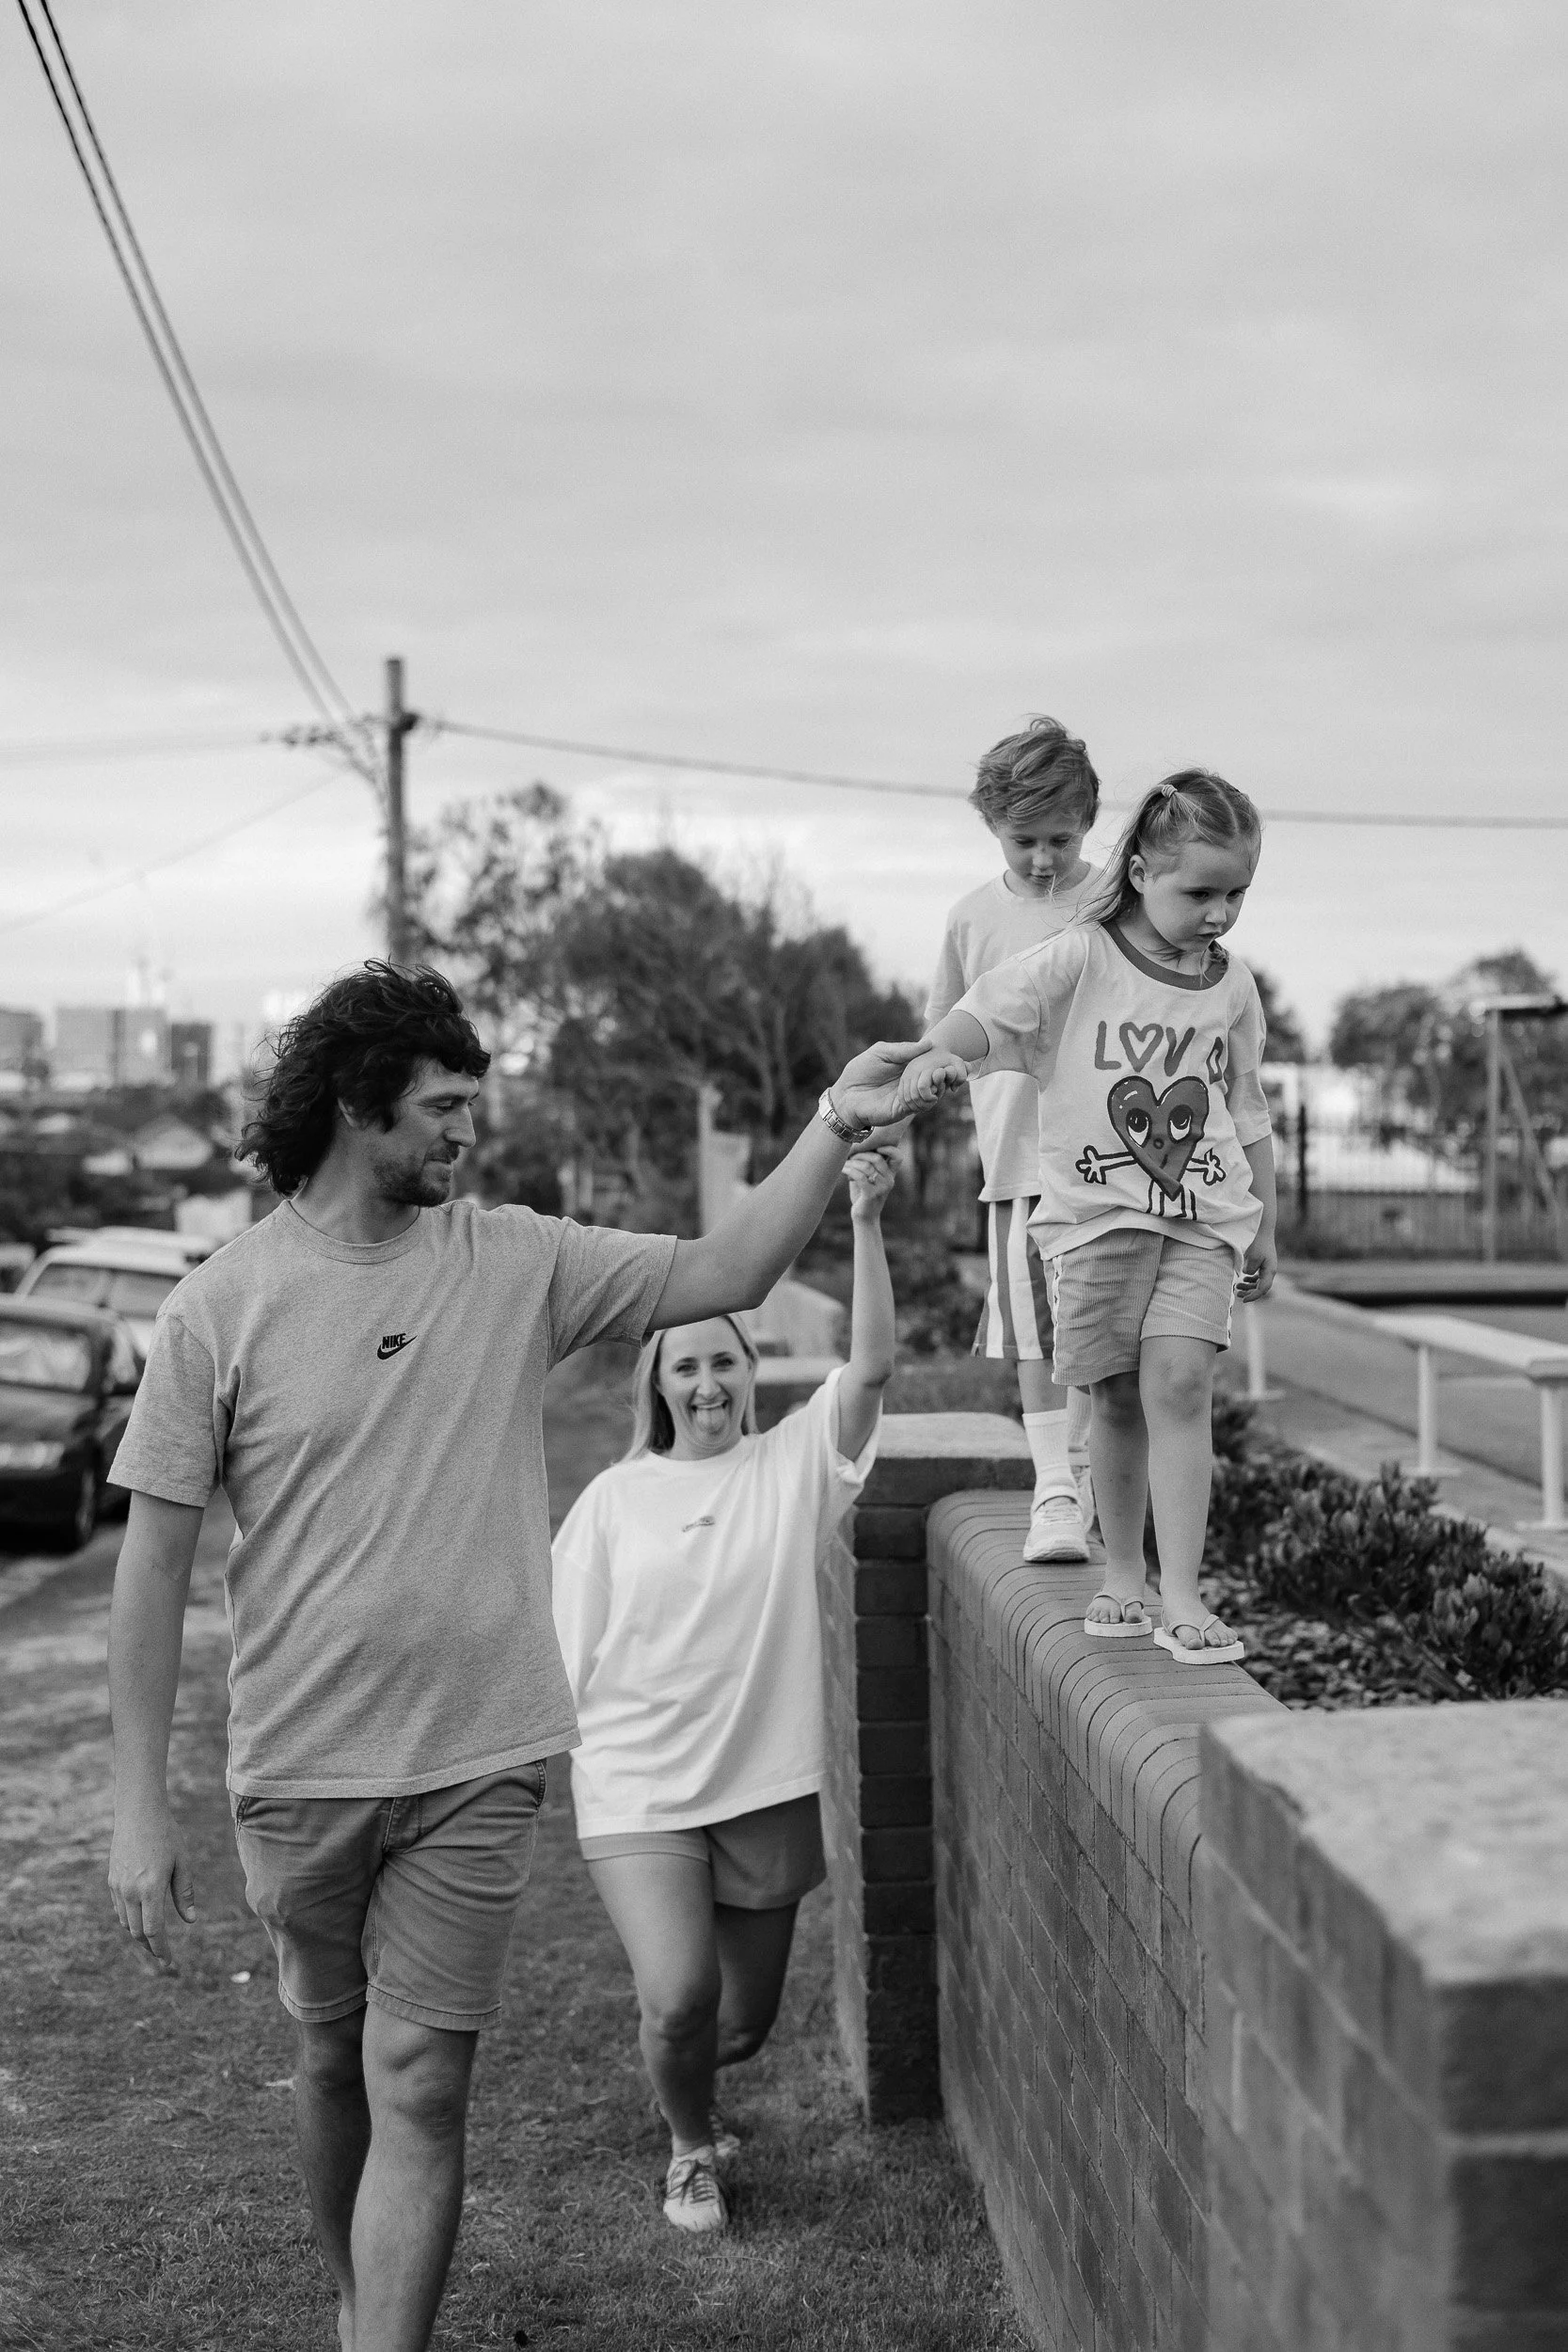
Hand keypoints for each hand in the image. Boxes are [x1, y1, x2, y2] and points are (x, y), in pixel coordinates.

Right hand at [109, 1796, 197, 1972]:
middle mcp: (131, 1891)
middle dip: (151, 1946)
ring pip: (126, 1923)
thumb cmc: (166, 1835)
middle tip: (163, 1955)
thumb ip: (184, 1893)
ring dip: (139, 1934)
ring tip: (154, 1939)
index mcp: (151, 1888)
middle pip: (137, 1932)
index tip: (168, 1962)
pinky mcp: (112, 1881)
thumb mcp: (182, 1862)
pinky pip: (120, 1909)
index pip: (153, 1930)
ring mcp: (118, 1887)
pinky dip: (130, 1919)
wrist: (138, 1813)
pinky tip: (142, 1918)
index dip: (161, 1949)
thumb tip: (191, 1921)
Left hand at [832, 1041, 966, 1129]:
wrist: (844, 1095)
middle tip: (946, 1069)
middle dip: (944, 1075)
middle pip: (935, 1081)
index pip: (931, 1066)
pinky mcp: (902, 1111)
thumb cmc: (859, 1071)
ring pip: (931, 1095)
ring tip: (936, 1077)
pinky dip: (924, 1098)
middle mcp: (911, 1084)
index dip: (941, 1062)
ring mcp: (908, 1098)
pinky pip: (919, 1106)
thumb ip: (903, 1049)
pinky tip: (923, 1088)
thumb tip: (928, 1044)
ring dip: (936, 1086)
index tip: (948, 1057)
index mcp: (908, 1069)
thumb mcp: (881, 1053)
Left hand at [846, 1148, 895, 1221]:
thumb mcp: (868, 1177)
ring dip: (852, 1162)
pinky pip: (859, 1176)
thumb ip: (867, 1164)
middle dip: (861, 1154)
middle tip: (850, 1156)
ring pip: (866, 1166)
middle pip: (877, 1158)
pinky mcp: (871, 1194)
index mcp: (891, 1175)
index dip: (890, 1148)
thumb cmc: (863, 1194)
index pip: (898, 1157)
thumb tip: (854, 1146)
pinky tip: (842, 1169)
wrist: (864, 1217)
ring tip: (844, 1163)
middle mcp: (889, 1180)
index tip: (875, 1146)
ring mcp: (882, 1188)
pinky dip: (849, 1170)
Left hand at [1236, 1234, 1276, 1303]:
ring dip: (1248, 1287)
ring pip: (1259, 1283)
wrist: (1264, 1234)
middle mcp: (1270, 1272)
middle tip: (1237, 1294)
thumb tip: (1247, 1275)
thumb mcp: (1253, 1257)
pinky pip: (1258, 1277)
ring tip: (1237, 1286)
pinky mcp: (1264, 1266)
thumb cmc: (1259, 1244)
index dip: (1253, 1296)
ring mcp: (1268, 1269)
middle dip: (1249, 1293)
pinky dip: (1251, 1280)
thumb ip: (1249, 1268)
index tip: (1244, 1300)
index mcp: (1270, 1272)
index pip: (1262, 1289)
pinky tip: (1244, 1279)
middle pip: (1261, 1288)